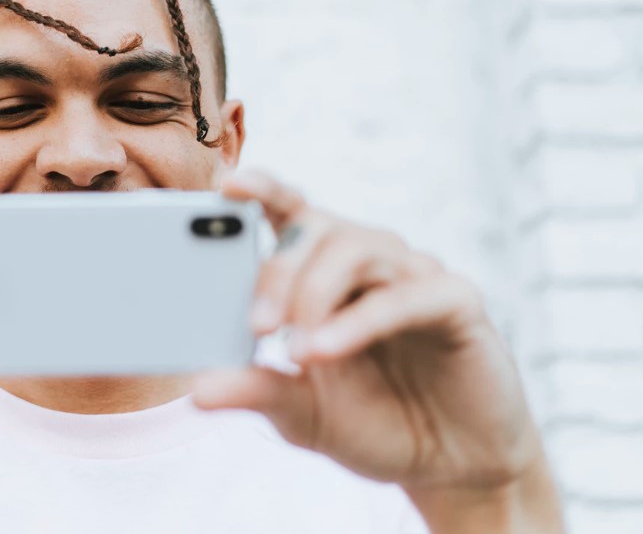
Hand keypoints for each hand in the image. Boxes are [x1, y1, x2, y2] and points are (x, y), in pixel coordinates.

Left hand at [192, 169, 561, 529]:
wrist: (451, 467)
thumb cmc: (372, 420)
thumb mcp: (299, 411)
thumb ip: (254, 390)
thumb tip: (195, 392)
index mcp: (323, 270)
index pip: (287, 210)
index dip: (260, 188)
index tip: (226, 186)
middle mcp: (368, 260)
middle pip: (313, 227)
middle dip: (276, 271)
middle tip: (256, 326)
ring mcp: (413, 275)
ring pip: (355, 249)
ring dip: (314, 293)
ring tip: (293, 349)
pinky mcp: (456, 302)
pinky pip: (404, 296)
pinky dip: (358, 321)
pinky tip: (325, 349)